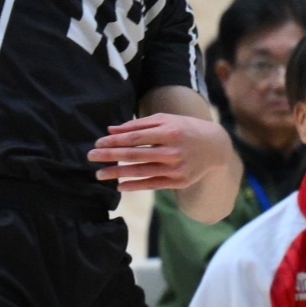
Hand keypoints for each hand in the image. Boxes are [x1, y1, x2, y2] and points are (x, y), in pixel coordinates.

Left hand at [89, 111, 233, 192]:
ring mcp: (176, 168)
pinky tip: (120, 185)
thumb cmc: (185, 128)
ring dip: (118, 173)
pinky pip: (152, 184)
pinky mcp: (179, 181)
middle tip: (91, 157)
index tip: (98, 143)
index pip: (135, 138)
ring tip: (100, 174)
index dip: (115, 141)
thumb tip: (111, 130)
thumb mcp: (165, 121)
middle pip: (135, 155)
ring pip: (141, 172)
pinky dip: (135, 185)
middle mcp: (172, 151)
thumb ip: (138, 125)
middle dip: (110, 156)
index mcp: (169, 131)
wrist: (215, 147)